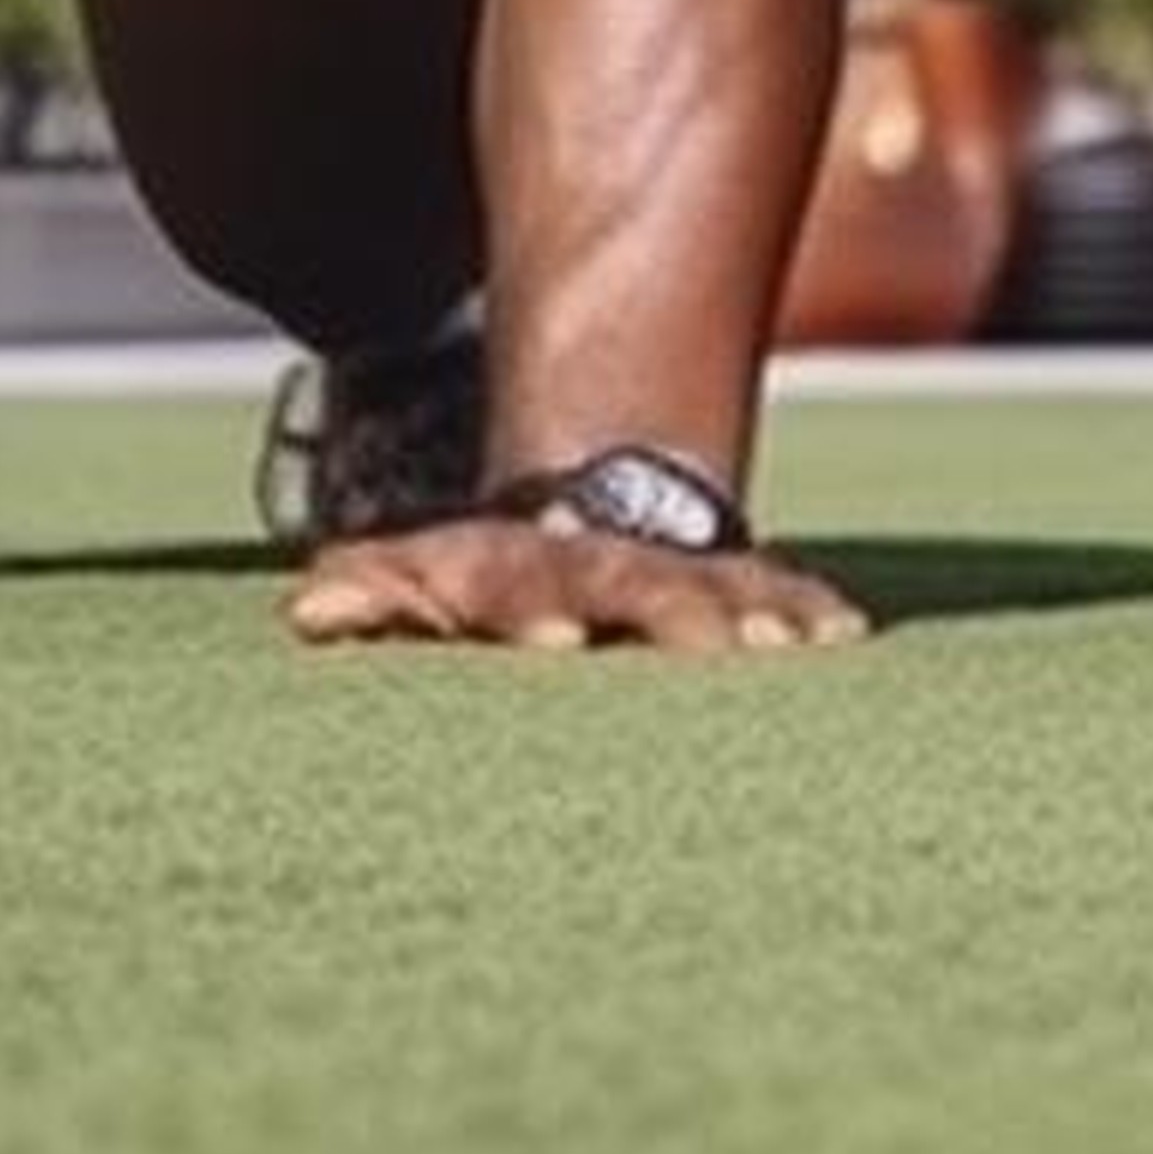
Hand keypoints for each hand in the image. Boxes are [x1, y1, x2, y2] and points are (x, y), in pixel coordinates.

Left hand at [277, 512, 869, 656]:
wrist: (596, 502)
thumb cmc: (494, 574)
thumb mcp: (424, 576)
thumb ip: (372, 594)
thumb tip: (309, 615)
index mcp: (529, 576)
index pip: (528, 590)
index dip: (538, 615)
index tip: (557, 646)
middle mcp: (614, 570)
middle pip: (644, 590)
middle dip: (675, 615)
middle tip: (710, 651)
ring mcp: (683, 576)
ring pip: (723, 588)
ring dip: (754, 616)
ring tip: (787, 648)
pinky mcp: (739, 587)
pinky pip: (779, 590)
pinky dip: (807, 612)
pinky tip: (844, 639)